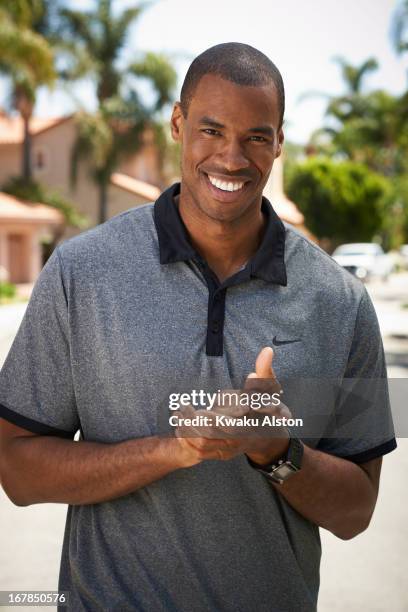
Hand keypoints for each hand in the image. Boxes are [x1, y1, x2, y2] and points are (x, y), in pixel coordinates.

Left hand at [173, 347, 290, 467]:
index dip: (209, 417)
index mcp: (249, 423)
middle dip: (192, 423)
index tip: (195, 406)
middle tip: (179, 408)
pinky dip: (187, 442)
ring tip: (177, 416)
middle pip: (209, 436)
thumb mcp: (268, 390)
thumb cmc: (267, 410)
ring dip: (187, 432)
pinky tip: (179, 428)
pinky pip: (200, 453)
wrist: (268, 439)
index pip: (226, 424)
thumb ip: (264, 371)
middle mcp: (238, 440)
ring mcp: (228, 450)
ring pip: (202, 445)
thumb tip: (267, 350)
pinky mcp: (219, 455)